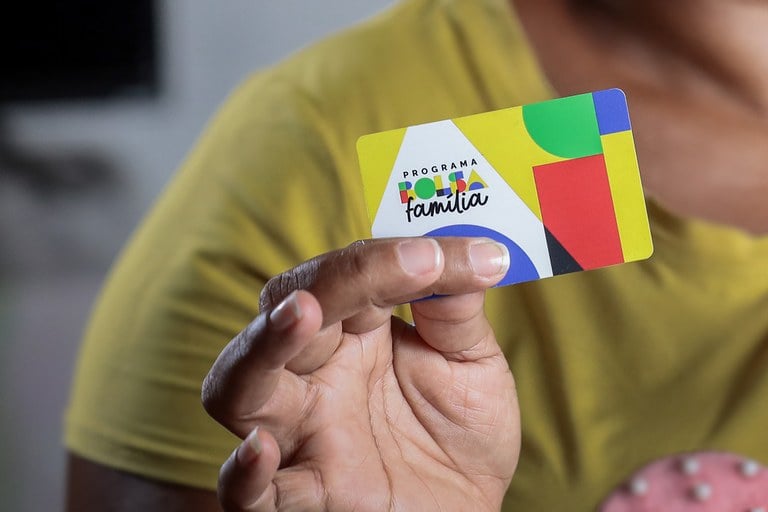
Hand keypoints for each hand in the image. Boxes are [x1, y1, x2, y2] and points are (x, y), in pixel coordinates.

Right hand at [202, 237, 518, 510]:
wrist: (469, 506)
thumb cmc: (462, 431)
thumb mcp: (473, 365)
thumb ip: (458, 313)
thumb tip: (471, 253)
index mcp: (355, 331)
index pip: (347, 276)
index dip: (387, 258)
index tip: (441, 255)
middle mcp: (316, 373)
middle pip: (286, 311)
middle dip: (328, 282)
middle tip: (392, 267)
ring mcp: (301, 432)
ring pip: (240, 385)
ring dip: (264, 346)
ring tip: (303, 314)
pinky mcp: (301, 497)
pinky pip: (250, 493)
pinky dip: (243, 474)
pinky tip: (259, 449)